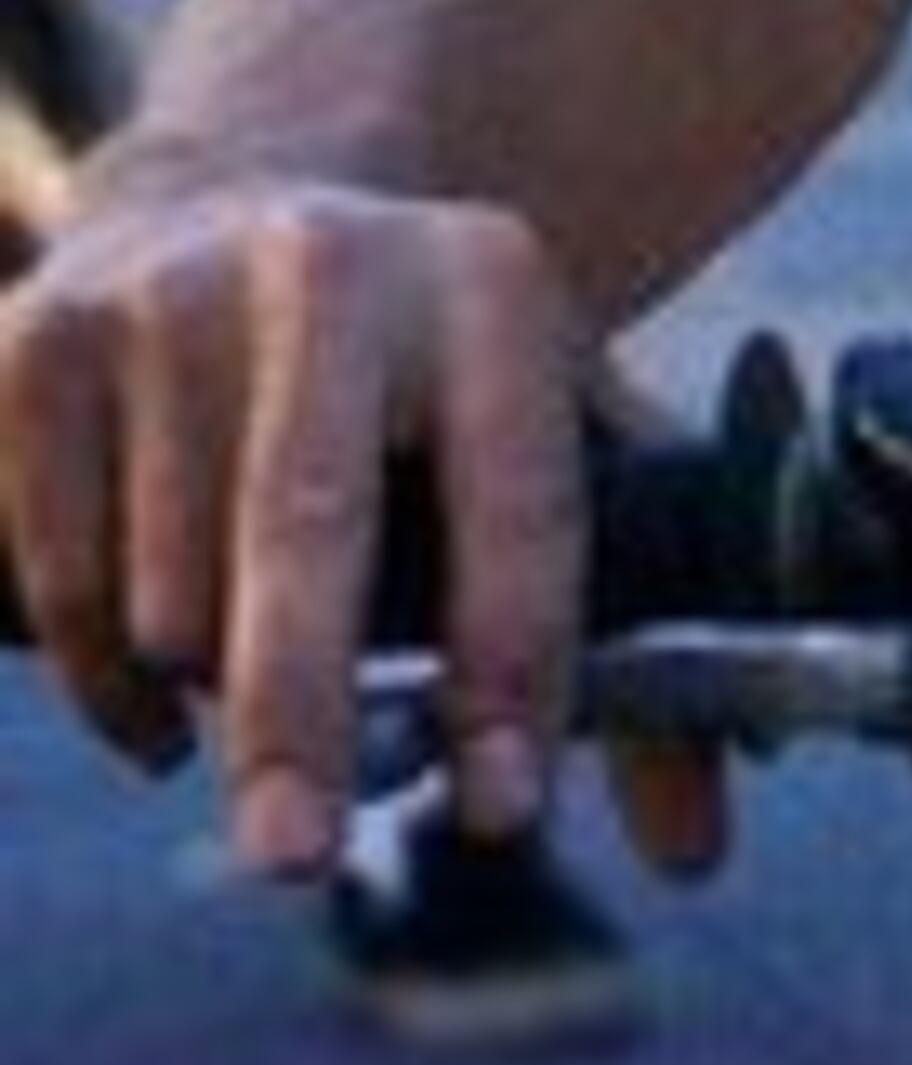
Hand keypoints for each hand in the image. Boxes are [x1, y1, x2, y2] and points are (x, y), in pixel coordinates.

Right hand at [0, 179, 655, 875]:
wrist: (225, 204)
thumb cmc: (414, 393)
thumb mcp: (538, 442)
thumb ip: (622, 641)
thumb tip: (694, 852)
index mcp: (488, 284)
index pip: (518, 502)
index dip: (515, 662)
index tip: (503, 807)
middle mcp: (329, 263)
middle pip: (309, 529)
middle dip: (303, 712)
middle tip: (298, 860)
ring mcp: (168, 295)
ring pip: (172, 592)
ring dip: (206, 689)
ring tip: (243, 653)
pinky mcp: (37, 343)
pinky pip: (59, 589)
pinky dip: (102, 681)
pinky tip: (149, 659)